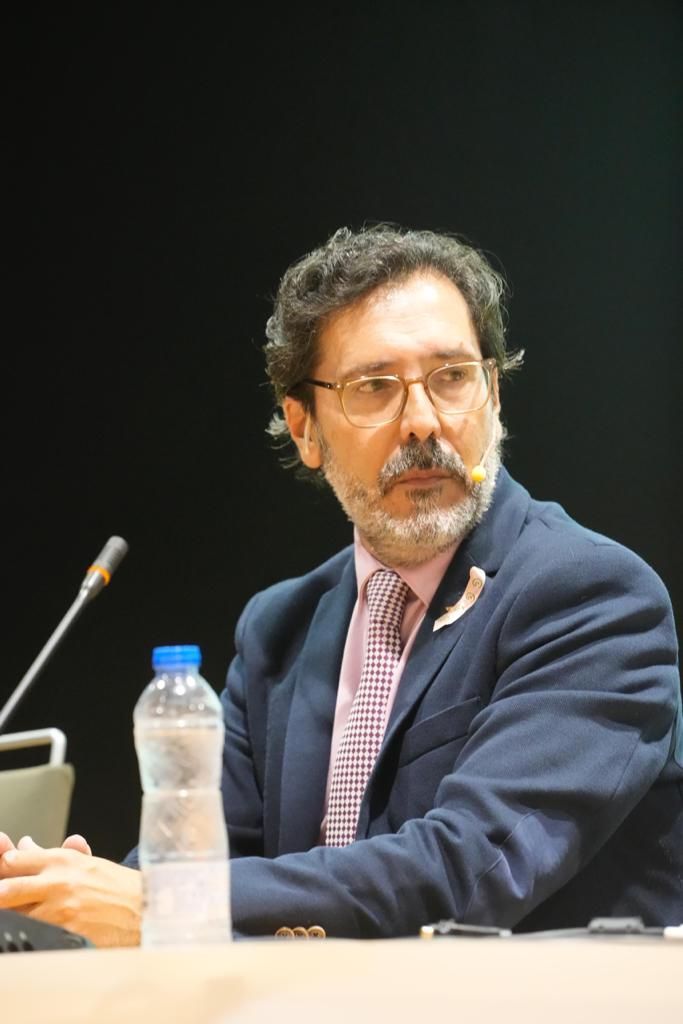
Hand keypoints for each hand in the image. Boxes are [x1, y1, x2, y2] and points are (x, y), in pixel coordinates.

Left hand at [0, 837, 141, 947]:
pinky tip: (30, 930)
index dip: (2, 867)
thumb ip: (50, 854)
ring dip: (13, 915)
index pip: (14, 860)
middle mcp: (58, 881)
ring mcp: (61, 908)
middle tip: (2, 895)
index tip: (2, 872)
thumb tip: (24, 845)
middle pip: (7, 887)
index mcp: (62, 860)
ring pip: (16, 914)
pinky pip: (34, 932)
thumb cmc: (118, 887)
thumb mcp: (84, 863)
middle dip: (0, 892)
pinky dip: (27, 932)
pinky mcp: (66, 932)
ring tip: (15, 915)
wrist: (146, 908)